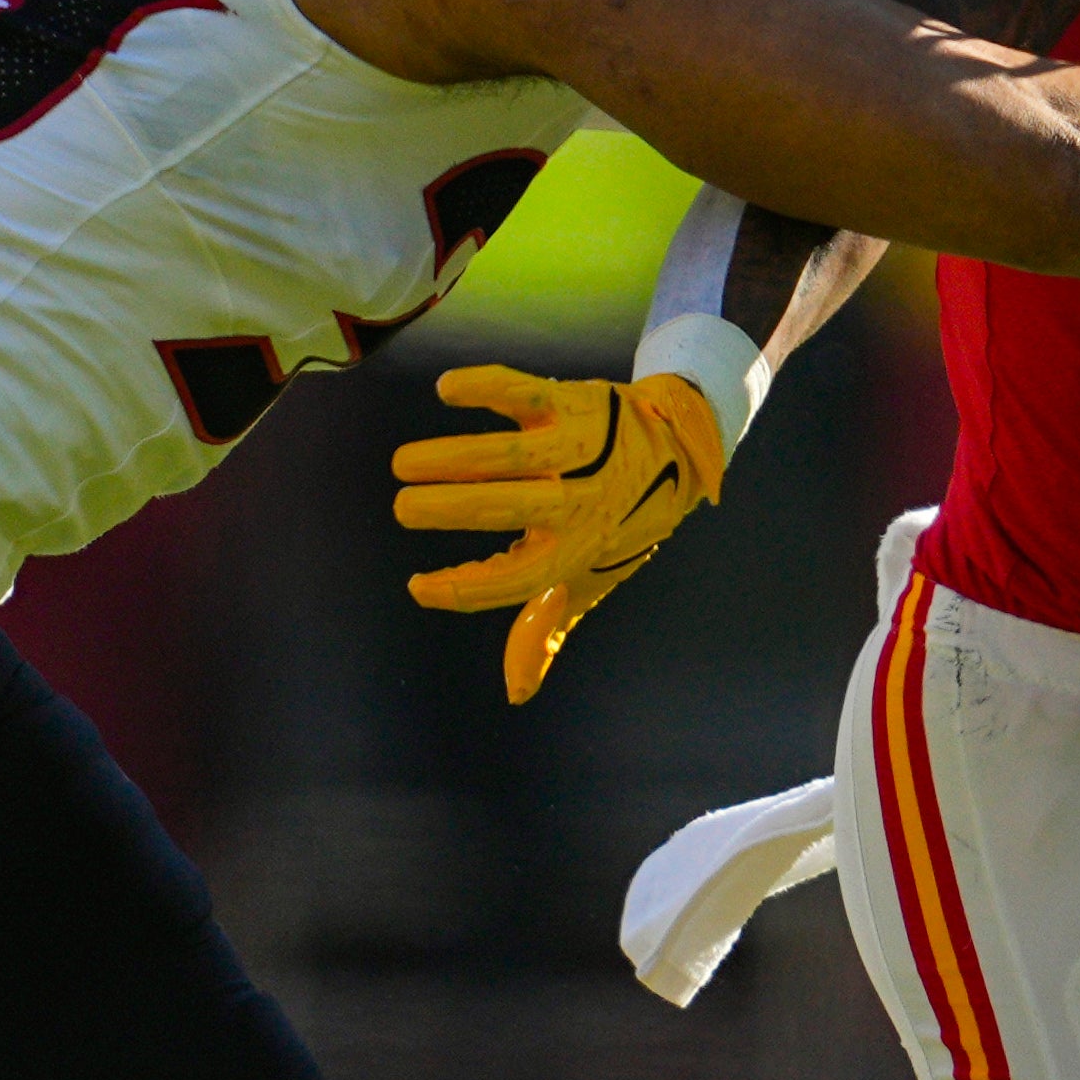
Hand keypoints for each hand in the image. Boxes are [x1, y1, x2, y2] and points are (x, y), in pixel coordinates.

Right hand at [394, 366, 727, 701]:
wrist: (676, 447)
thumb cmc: (616, 522)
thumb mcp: (589, 578)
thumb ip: (547, 630)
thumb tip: (515, 693)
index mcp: (577, 549)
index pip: (516, 579)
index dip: (465, 587)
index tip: (419, 586)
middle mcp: (580, 499)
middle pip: (509, 508)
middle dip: (450, 508)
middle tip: (403, 508)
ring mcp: (575, 448)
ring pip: (508, 453)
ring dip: (452, 456)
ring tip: (404, 464)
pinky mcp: (570, 402)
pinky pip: (524, 391)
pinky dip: (486, 386)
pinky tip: (446, 389)